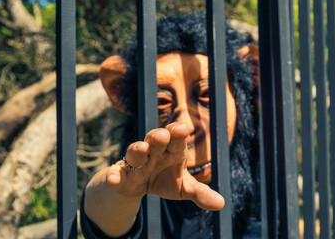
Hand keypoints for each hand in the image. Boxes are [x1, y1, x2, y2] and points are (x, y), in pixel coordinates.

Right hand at [106, 122, 224, 210]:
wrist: (139, 187)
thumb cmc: (165, 180)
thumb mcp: (184, 188)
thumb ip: (200, 193)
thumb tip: (221, 204)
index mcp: (172, 151)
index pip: (176, 139)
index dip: (178, 133)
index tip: (182, 129)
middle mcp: (154, 153)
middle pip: (155, 140)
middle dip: (158, 137)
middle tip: (163, 135)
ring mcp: (137, 162)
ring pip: (135, 152)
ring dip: (137, 150)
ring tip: (141, 149)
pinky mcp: (122, 174)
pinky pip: (117, 172)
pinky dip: (114, 174)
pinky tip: (113, 178)